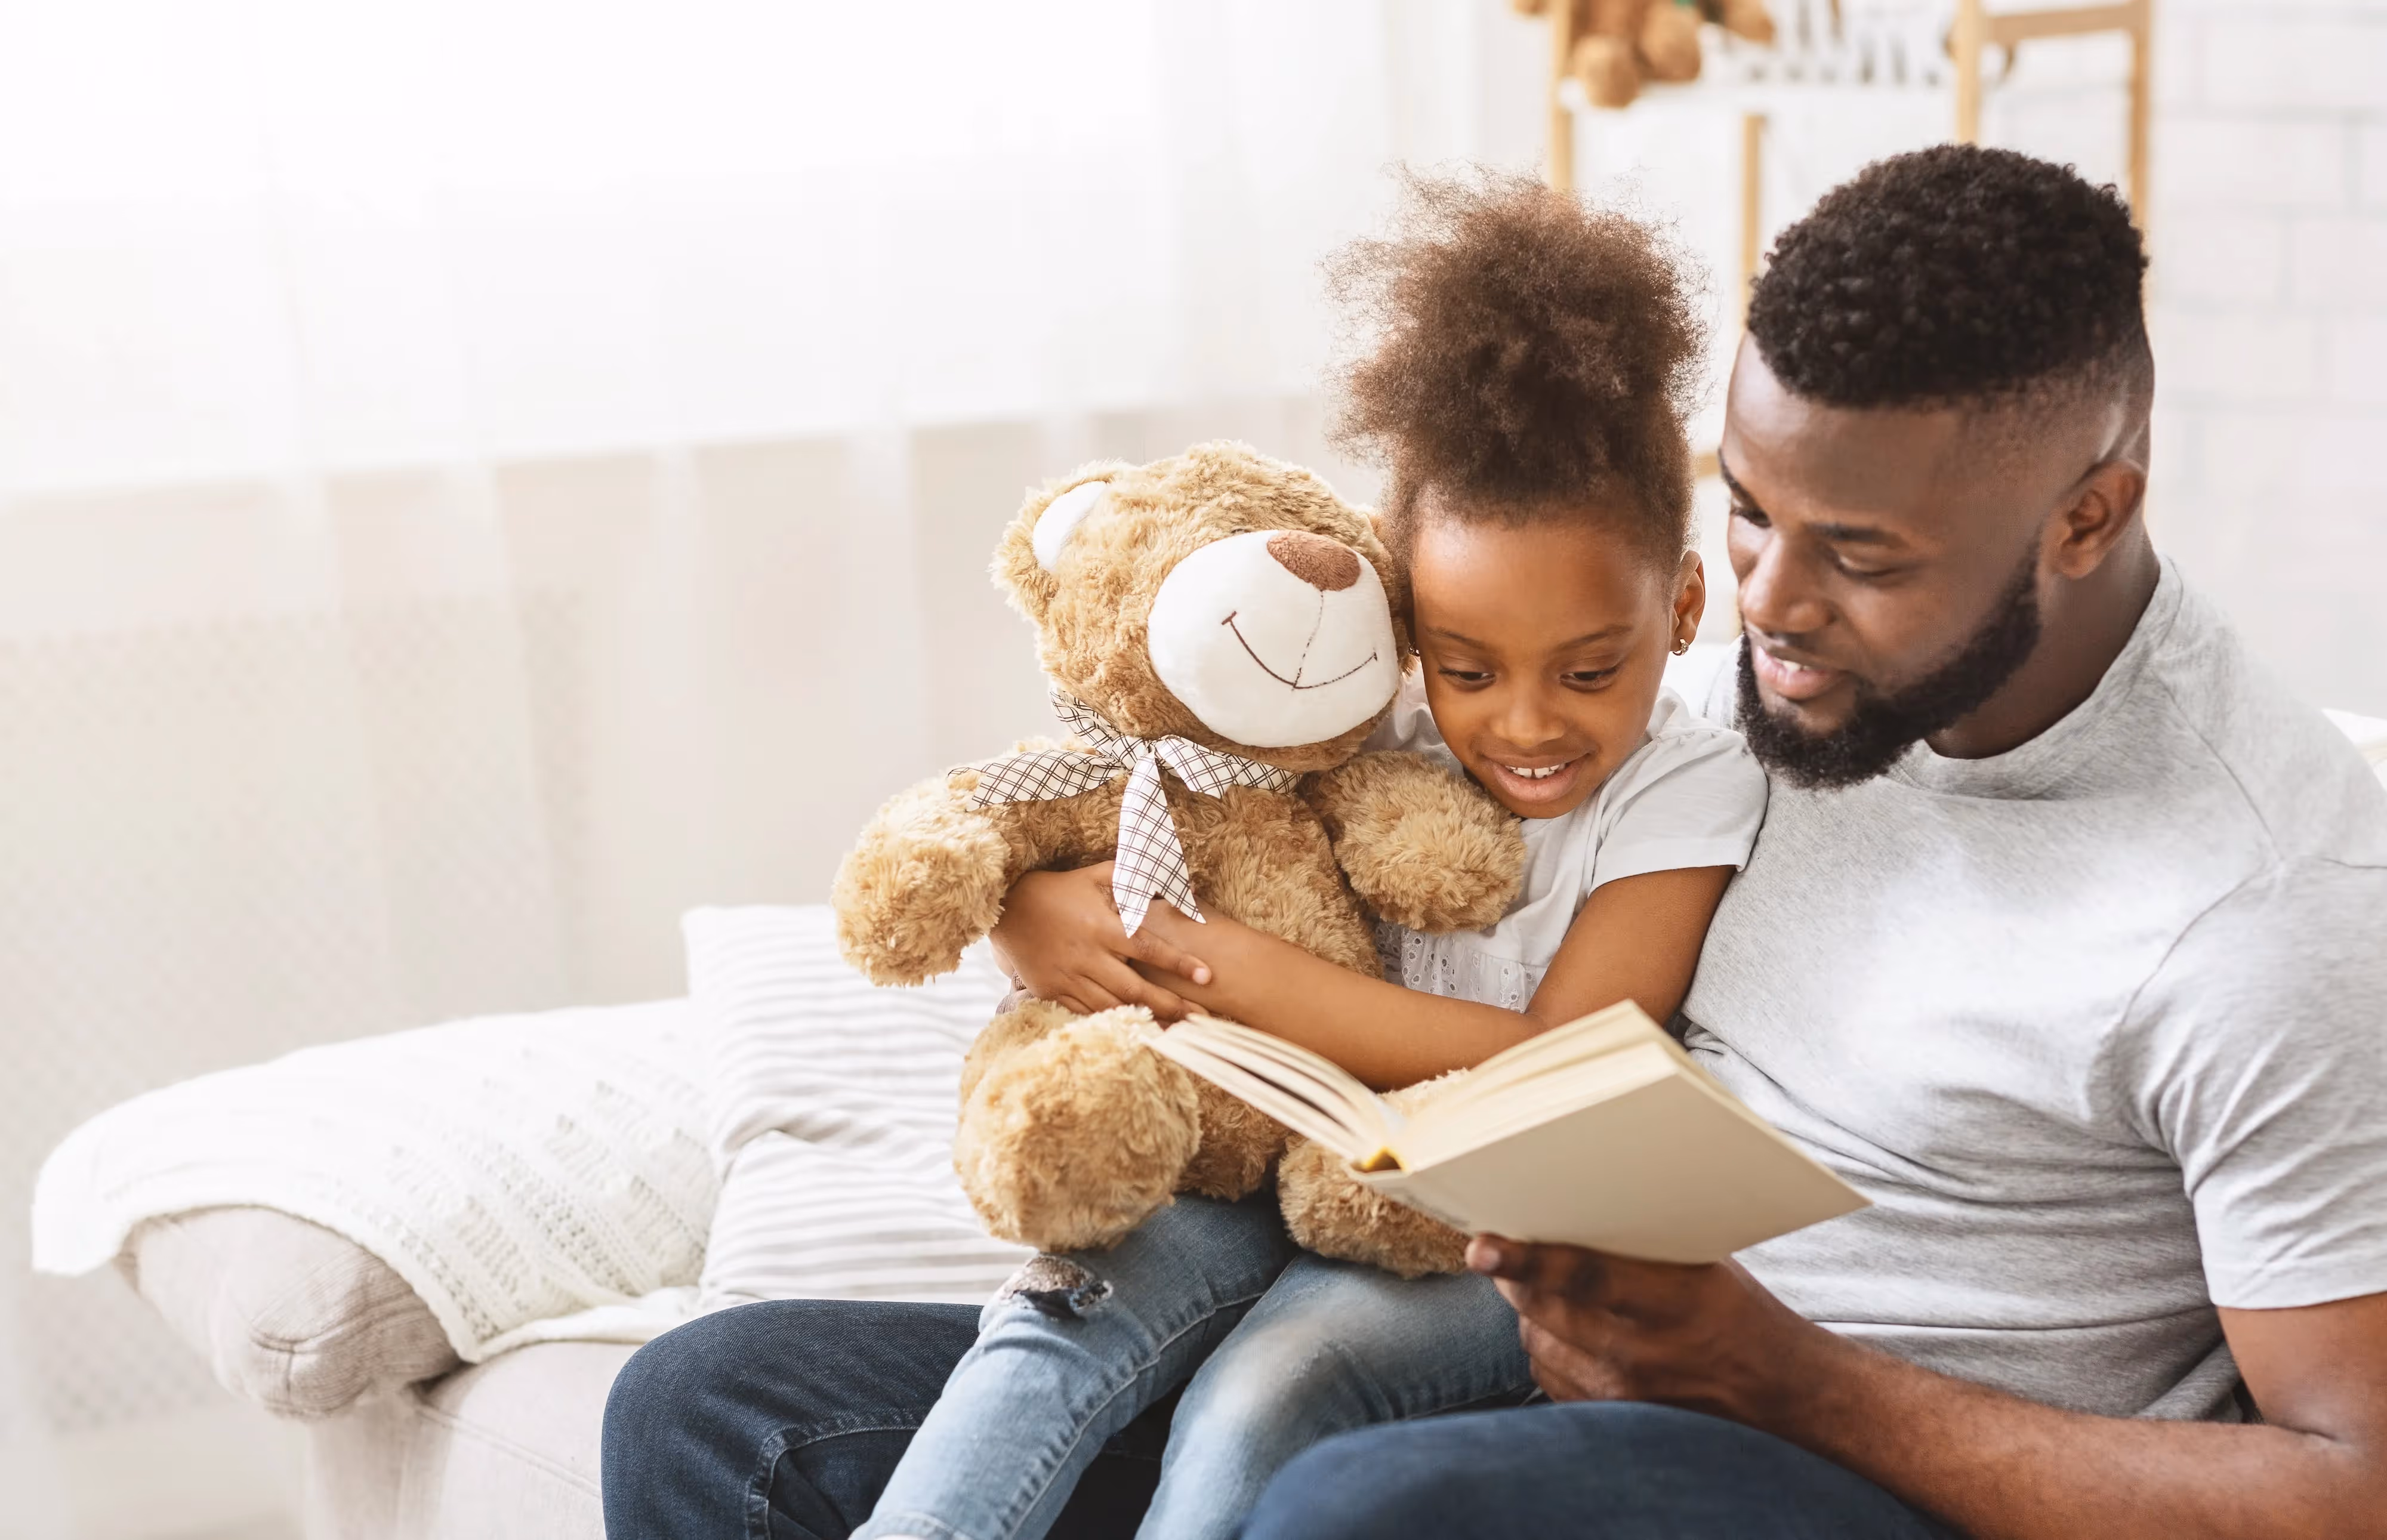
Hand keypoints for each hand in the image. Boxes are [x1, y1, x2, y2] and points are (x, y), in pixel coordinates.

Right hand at [990, 863, 1212, 1019]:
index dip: (1178, 963)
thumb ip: (1133, 876)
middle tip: (1201, 1020)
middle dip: (1170, 1006)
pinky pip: (1086, 1012)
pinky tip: (1133, 1031)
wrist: (1008, 907)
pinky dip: (1111, 1022)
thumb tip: (1171, 874)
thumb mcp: (1095, 875)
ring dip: (1145, 1021)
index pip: (1148, 947)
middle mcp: (1088, 955)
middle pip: (1135, 988)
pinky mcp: (1053, 990)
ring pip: (1112, 1006)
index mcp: (1102, 927)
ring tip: (1176, 1033)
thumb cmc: (1061, 890)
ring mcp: (1069, 976)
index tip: (1206, 975)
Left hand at [1466, 1235, 1842, 1430]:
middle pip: (1543, 1307)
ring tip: (1545, 1288)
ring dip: (1530, 1310)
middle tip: (1501, 1245)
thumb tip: (1563, 1209)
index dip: (1526, 1259)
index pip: (1582, 1276)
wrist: (1776, 1390)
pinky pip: (1546, 1374)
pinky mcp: (1608, 1417)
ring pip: (1536, 1339)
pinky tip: (1567, 1330)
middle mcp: (1641, 1352)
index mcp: (1672, 1301)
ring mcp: (1621, 1392)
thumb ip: (1633, 1245)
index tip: (1479, 1246)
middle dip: (1513, 1274)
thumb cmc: (1734, 1310)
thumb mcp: (1699, 1263)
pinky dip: (1546, 1346)